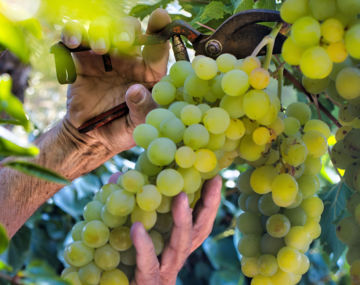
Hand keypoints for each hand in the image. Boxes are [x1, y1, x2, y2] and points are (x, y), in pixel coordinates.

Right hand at [61, 9, 169, 153]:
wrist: (93, 137)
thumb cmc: (123, 128)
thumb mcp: (139, 125)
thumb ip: (142, 109)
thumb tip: (136, 91)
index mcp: (148, 72)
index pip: (156, 49)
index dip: (160, 31)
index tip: (160, 16)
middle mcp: (128, 59)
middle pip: (130, 30)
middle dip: (127, 29)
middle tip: (124, 41)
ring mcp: (104, 57)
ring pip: (103, 29)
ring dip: (102, 32)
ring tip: (100, 49)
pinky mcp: (81, 60)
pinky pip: (76, 39)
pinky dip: (73, 34)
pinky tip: (73, 41)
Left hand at [109, 173, 221, 284]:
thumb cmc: (120, 264)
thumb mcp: (123, 230)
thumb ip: (123, 206)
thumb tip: (117, 176)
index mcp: (173, 246)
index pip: (197, 222)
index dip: (208, 202)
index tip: (214, 177)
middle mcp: (174, 258)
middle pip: (199, 231)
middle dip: (208, 206)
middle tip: (214, 181)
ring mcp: (164, 273)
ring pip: (180, 246)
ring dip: (183, 221)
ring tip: (181, 197)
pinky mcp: (148, 283)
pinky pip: (148, 265)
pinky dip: (144, 246)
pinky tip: (137, 228)